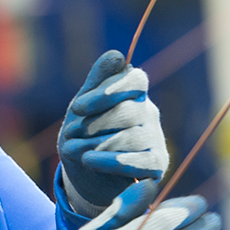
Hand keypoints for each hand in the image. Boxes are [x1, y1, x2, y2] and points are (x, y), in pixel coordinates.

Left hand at [59, 50, 168, 217]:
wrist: (85, 175)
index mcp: (134, 93)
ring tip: (75, 151)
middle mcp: (149, 113)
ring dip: (97, 146)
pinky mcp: (157, 164)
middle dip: (96, 124)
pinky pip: (141, 162)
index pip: (135, 80)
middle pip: (129, 111)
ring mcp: (156, 139)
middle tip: (73, 134)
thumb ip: (97, 80)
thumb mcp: (83, 108)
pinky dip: (113, 163)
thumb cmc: (84, 135)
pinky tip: (89, 162)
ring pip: (132, 137)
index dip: (108, 91)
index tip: (77, 107)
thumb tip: (116, 55)